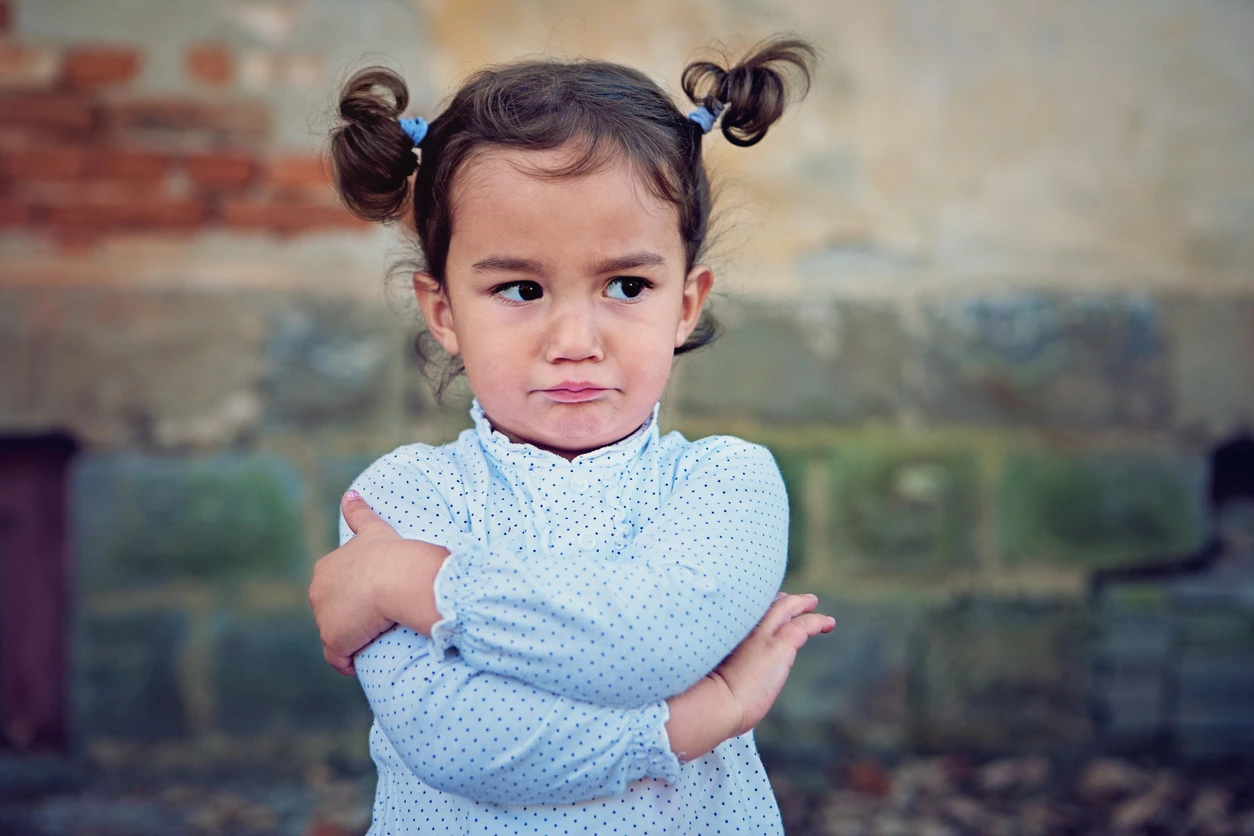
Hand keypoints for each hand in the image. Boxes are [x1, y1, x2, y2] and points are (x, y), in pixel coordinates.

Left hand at [308, 491, 446, 675]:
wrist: (395, 576)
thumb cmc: (391, 553)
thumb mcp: (373, 529)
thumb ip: (358, 513)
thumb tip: (350, 494)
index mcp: (326, 567)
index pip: (336, 585)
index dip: (355, 592)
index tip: (375, 596)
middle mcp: (318, 591)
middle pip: (334, 610)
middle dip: (351, 616)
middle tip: (381, 616)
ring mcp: (324, 617)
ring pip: (338, 634)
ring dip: (355, 637)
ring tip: (379, 634)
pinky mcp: (334, 640)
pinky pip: (339, 658)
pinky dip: (349, 660)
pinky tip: (363, 659)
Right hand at [712, 592, 834, 737]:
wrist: (712, 702)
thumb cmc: (704, 699)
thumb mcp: (707, 677)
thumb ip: (719, 672)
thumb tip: (721, 683)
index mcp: (723, 634)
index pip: (744, 614)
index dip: (756, 610)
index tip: (764, 608)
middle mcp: (741, 628)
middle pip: (762, 605)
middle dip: (778, 600)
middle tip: (790, 598)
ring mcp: (761, 635)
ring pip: (785, 608)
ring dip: (800, 604)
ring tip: (813, 603)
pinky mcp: (779, 647)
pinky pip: (803, 627)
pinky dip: (816, 622)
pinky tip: (827, 623)